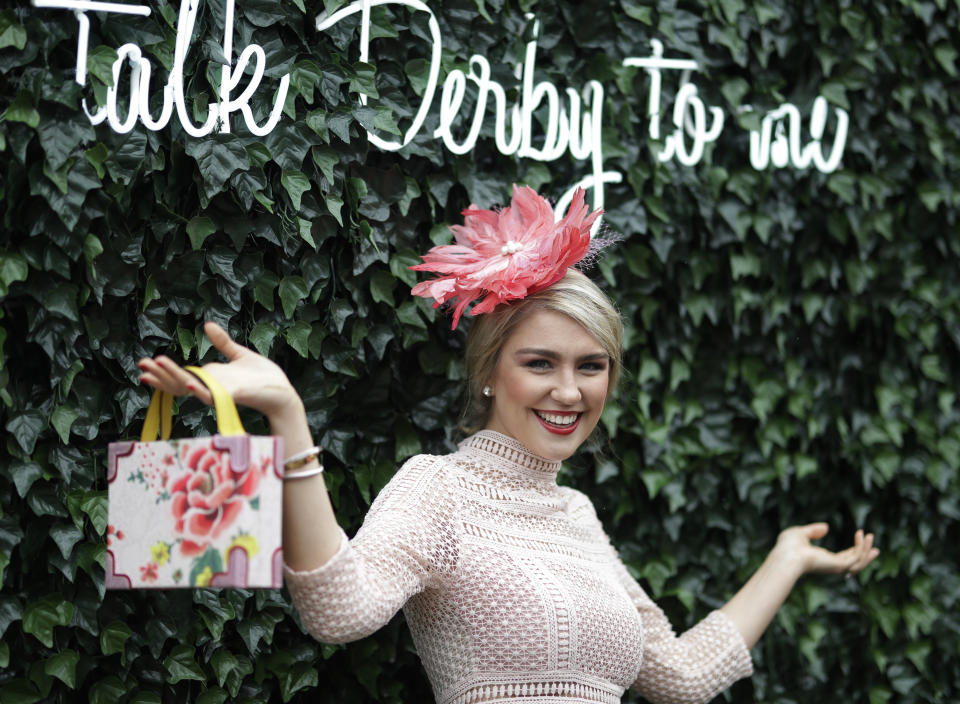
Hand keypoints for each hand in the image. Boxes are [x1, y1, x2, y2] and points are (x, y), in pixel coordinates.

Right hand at [137, 321, 300, 419]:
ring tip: (155, 368)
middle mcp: (212, 386)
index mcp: (211, 377)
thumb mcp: (239, 354)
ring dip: (173, 379)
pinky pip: (214, 396)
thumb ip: (222, 342)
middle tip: (141, 366)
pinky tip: (189, 383)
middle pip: (179, 382)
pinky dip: (201, 391)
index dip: (163, 371)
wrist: (281, 390)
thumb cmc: (262, 376)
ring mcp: (221, 392)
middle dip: (160, 374)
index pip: (181, 375)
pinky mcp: (233, 396)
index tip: (144, 365)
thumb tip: (206, 325)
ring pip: (191, 387)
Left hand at [773, 523, 879, 577]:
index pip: (843, 558)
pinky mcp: (838, 566)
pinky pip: (856, 558)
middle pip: (854, 563)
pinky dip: (861, 547)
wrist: (786, 555)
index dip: (853, 550)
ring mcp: (835, 567)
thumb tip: (826, 527)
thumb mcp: (800, 534)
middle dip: (865, 553)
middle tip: (872, 541)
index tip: (860, 537)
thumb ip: (813, 531)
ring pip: (858, 562)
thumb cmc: (787, 546)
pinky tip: (861, 535)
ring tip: (870, 536)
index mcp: (823, 560)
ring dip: (866, 549)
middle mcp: (830, 566)